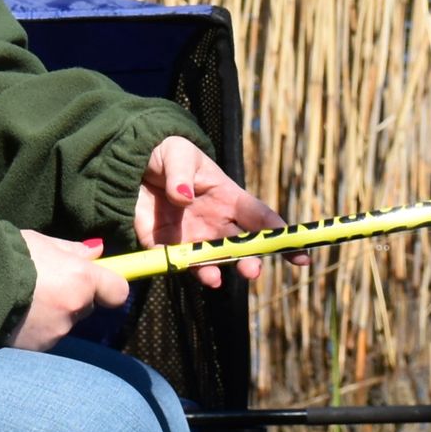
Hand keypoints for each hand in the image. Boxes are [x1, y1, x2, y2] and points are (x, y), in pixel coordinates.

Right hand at [11, 229, 130, 350]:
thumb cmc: (8, 253)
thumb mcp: (42, 242)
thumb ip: (73, 251)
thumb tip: (97, 252)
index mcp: (81, 279)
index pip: (118, 292)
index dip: (109, 286)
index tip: (98, 281)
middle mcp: (73, 309)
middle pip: (86, 306)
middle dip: (73, 297)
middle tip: (46, 285)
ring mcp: (55, 332)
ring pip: (64, 323)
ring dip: (52, 314)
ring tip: (24, 300)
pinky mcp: (35, 348)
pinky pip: (44, 337)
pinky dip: (34, 328)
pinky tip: (15, 315)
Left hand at [133, 136, 307, 287]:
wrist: (129, 164)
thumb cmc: (166, 153)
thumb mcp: (177, 153)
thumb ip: (181, 174)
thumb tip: (184, 196)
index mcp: (228, 197)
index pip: (261, 219)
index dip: (281, 236)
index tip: (301, 254)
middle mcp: (215, 221)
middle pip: (240, 246)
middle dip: (249, 260)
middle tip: (252, 271)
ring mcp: (191, 236)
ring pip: (211, 260)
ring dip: (216, 270)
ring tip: (215, 278)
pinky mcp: (165, 244)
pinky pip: (176, 261)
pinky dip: (180, 268)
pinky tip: (184, 269)